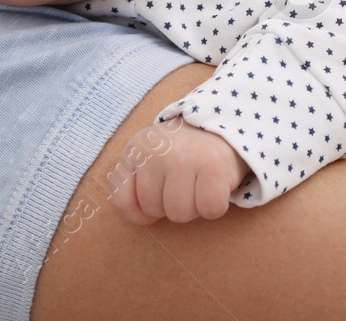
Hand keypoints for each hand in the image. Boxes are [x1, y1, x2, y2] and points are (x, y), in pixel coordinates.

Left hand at [109, 118, 249, 224]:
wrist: (224, 125)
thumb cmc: (183, 153)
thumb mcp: (150, 158)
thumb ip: (135, 185)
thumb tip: (143, 219)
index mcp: (136, 148)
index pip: (122, 199)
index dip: (139, 209)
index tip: (157, 195)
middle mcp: (156, 151)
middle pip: (154, 210)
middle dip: (171, 205)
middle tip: (185, 182)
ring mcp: (184, 158)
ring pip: (180, 214)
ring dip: (194, 207)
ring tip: (200, 182)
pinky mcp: (213, 166)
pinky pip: (209, 209)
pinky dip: (215, 205)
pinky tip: (216, 185)